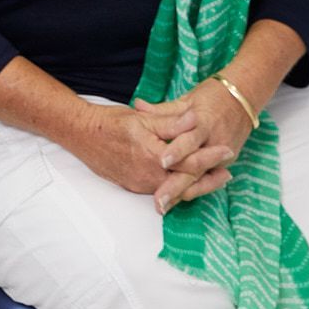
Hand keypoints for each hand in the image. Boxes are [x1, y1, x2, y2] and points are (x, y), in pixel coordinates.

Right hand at [70, 98, 230, 194]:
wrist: (82, 134)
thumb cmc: (112, 122)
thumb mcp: (143, 117)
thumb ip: (171, 122)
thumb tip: (195, 118)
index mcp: (152, 157)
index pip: (189, 161)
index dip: (211, 156)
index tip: (227, 151)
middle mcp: (147, 176)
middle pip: (186, 184)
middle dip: (209, 179)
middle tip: (227, 173)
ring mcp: (139, 184)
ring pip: (174, 190)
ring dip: (194, 184)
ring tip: (213, 177)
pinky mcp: (133, 186)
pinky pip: (161, 190)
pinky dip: (177, 186)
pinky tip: (184, 179)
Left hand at [148, 79, 256, 212]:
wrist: (243, 99)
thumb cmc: (212, 97)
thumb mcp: (187, 100)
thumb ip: (162, 110)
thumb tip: (137, 106)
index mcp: (204, 123)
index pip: (190, 140)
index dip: (177, 151)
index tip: (162, 162)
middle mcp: (215, 142)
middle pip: (195, 167)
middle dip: (177, 186)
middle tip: (160, 200)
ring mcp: (223, 156)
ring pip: (202, 178)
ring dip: (183, 193)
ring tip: (165, 206)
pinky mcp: (225, 163)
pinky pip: (208, 179)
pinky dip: (193, 190)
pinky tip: (178, 200)